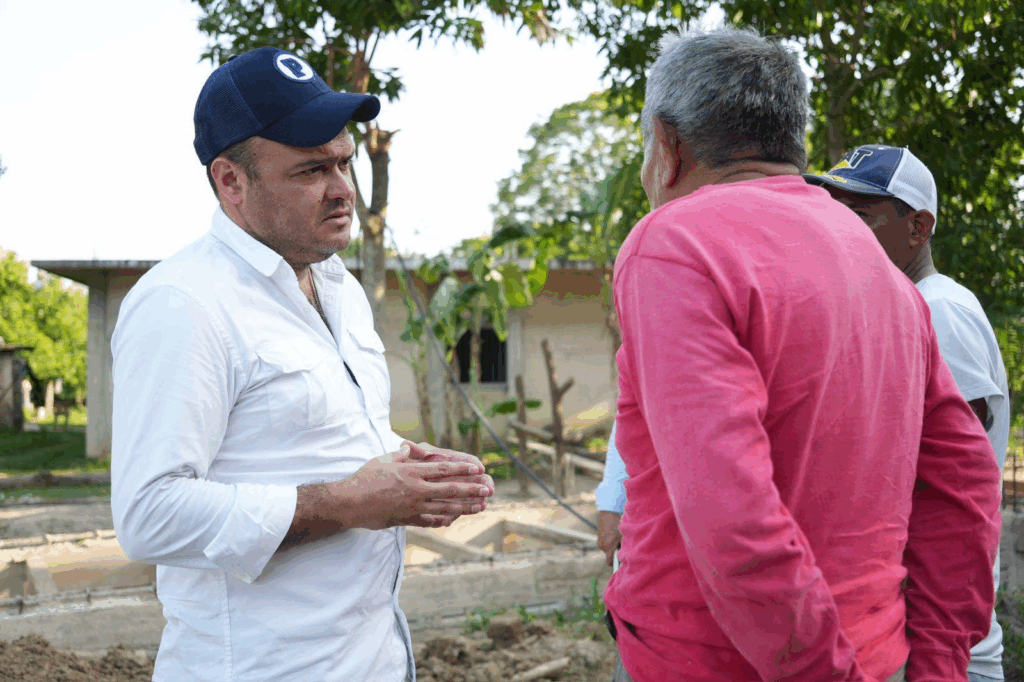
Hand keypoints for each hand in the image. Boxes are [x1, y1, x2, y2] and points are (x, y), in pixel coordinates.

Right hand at [335, 448, 491, 530]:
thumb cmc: (364, 479)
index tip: (477, 468)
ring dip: (464, 507)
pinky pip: (429, 521)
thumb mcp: (382, 460)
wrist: (350, 503)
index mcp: (412, 472)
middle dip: (471, 489)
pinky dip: (442, 520)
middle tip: (487, 489)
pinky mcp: (407, 520)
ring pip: (444, 507)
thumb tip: (407, 448)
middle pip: (450, 490)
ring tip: (479, 506)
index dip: (462, 469)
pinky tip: (453, 520)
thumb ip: (399, 455)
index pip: (443, 469)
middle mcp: (416, 490)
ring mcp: (413, 507)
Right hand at [598, 511, 621, 566]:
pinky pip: (605, 545)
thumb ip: (624, 547)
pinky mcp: (598, 538)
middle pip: (609, 555)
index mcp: (608, 546)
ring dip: (612, 547)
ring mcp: (599, 542)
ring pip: (607, 550)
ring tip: (617, 539)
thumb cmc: (617, 525)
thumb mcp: (623, 536)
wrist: (608, 513)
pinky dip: (609, 543)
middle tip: (621, 546)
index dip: (615, 564)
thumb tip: (627, 557)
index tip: (620, 563)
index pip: (610, 562)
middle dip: (615, 553)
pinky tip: (613, 536)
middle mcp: (602, 546)